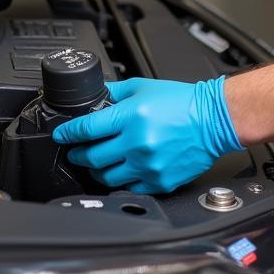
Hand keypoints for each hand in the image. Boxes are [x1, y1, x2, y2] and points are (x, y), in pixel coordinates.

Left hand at [52, 77, 241, 194]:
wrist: (212, 120)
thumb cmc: (182, 102)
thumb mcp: (144, 86)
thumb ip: (115, 91)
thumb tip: (94, 95)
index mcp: (131, 116)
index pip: (87, 129)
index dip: (68, 133)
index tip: (61, 135)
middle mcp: (137, 143)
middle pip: (92, 156)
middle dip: (78, 154)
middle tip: (75, 151)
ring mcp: (147, 165)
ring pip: (107, 176)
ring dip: (96, 170)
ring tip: (95, 163)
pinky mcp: (159, 181)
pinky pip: (129, 186)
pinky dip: (120, 180)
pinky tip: (119, 171)